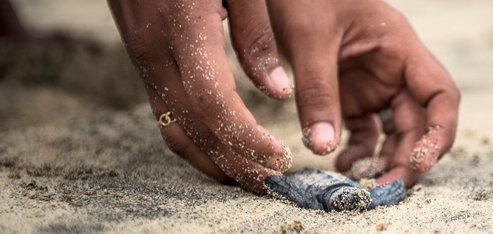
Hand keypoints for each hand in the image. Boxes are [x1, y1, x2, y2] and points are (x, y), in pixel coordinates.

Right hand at [107, 0, 293, 193]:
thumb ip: (257, 35)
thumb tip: (277, 93)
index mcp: (184, 25)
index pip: (213, 100)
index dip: (247, 136)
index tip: (281, 157)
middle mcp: (156, 50)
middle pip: (194, 128)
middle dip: (236, 164)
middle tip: (274, 184)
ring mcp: (143, 59)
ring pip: (174, 130)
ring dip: (214, 163)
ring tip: (252, 180)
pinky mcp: (144, 61)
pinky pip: (167, 114)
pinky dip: (196, 143)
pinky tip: (223, 152)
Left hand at [266, 0, 459, 185]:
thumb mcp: (308, 37)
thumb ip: (317, 90)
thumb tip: (322, 147)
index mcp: (399, 47)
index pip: (440, 93)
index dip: (439, 131)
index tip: (420, 161)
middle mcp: (394, 69)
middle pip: (418, 122)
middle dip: (408, 158)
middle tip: (385, 189)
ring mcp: (373, 84)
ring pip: (394, 131)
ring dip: (384, 160)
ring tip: (364, 185)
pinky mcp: (351, 95)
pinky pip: (364, 131)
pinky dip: (358, 152)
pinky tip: (340, 164)